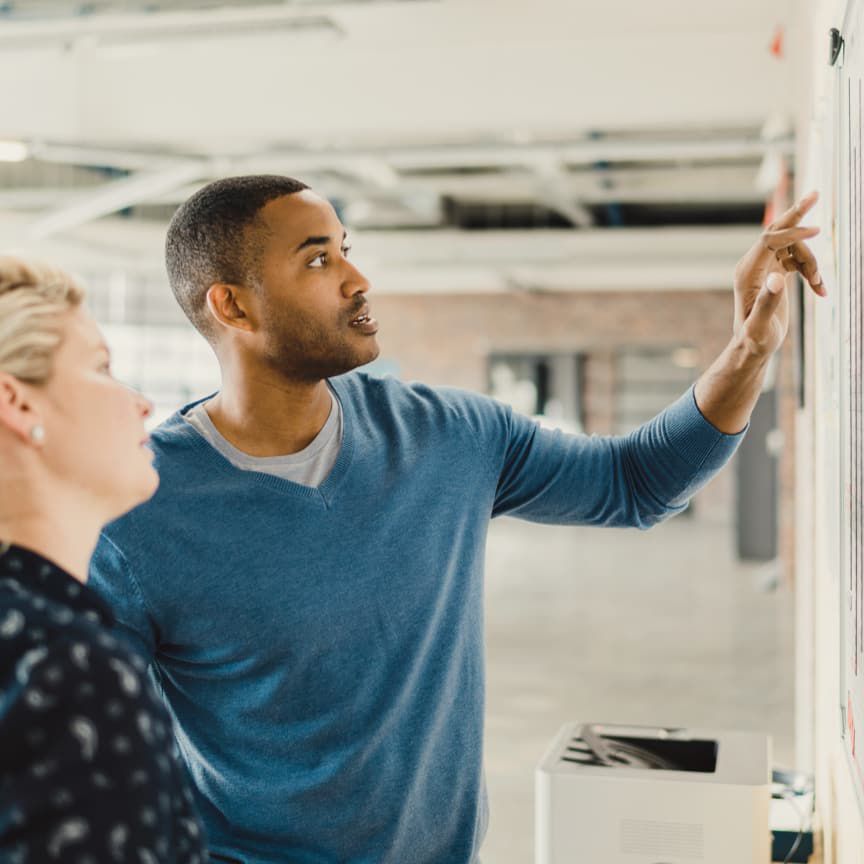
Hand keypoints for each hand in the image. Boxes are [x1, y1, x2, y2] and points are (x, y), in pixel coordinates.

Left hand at [732, 191, 823, 357]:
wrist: (752, 348)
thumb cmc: (754, 340)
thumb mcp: (760, 326)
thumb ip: (767, 303)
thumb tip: (777, 279)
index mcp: (746, 272)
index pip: (769, 240)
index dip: (793, 232)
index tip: (819, 231)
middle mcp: (753, 266)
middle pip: (776, 231)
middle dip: (797, 214)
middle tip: (816, 193)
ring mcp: (764, 268)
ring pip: (794, 248)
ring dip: (812, 262)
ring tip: (820, 286)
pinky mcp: (774, 274)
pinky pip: (797, 260)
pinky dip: (811, 271)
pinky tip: (821, 290)